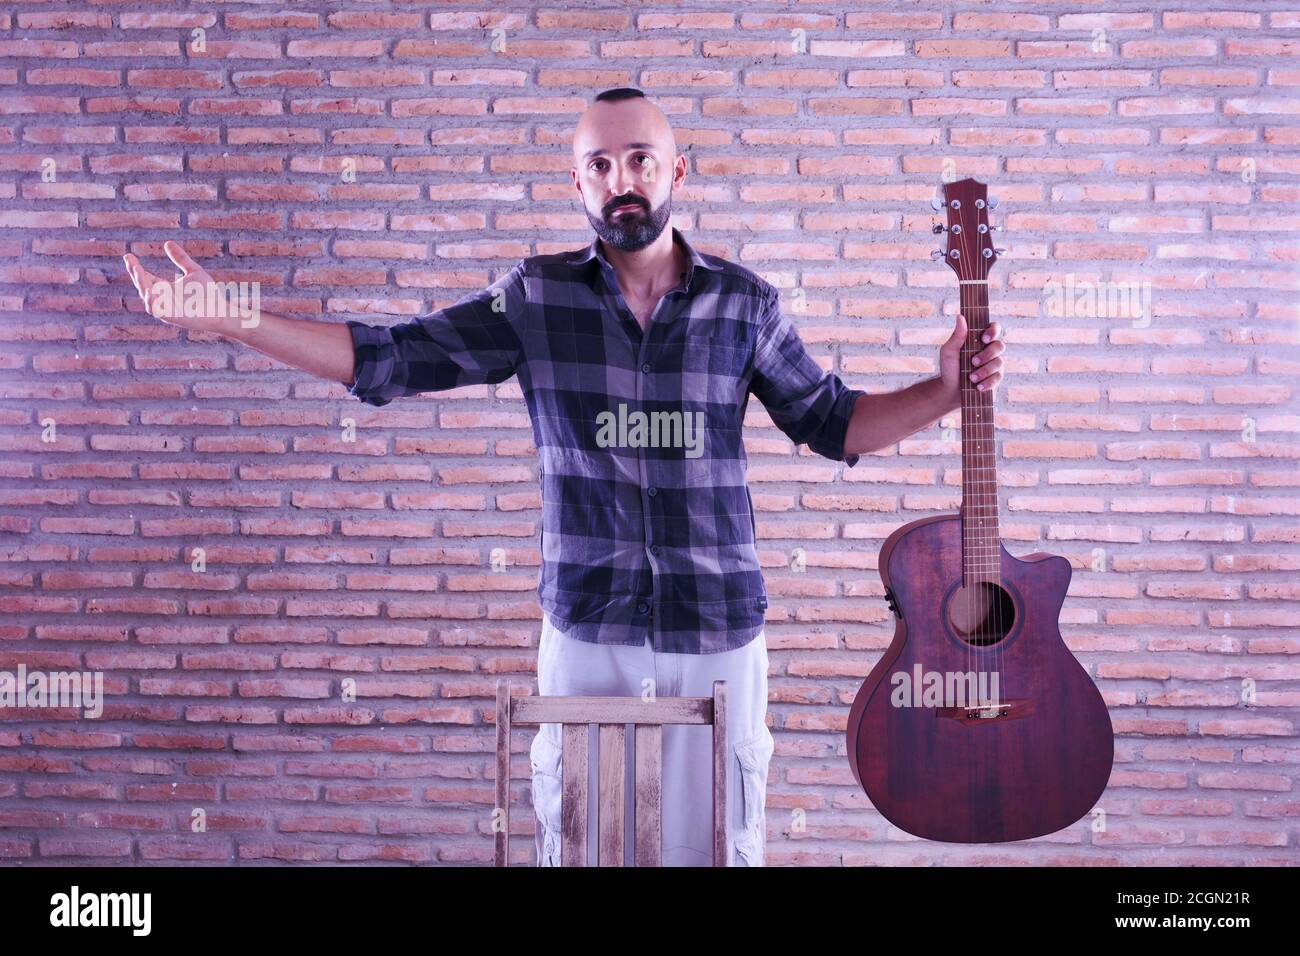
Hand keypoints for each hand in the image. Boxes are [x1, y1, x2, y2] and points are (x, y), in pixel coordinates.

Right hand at [122, 241, 238, 334]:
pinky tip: (148, 290)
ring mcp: (165, 309)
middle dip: (135, 273)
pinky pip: (156, 310)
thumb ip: (181, 259)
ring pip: (146, 297)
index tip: (128, 255)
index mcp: (164, 288)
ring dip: (141, 284)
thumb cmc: (208, 294)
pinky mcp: (171, 318)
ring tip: (137, 270)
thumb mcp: (193, 271)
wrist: (221, 311)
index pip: (145, 277)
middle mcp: (162, 299)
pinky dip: (151, 301)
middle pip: (142, 285)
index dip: (135, 267)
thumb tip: (167, 242)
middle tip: (130, 261)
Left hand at [940, 313, 1004, 404]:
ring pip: (999, 363)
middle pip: (999, 346)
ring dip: (985, 371)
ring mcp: (995, 364)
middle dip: (987, 355)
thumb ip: (957, 336)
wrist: (950, 391)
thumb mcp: (949, 352)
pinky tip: (978, 387)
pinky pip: (998, 377)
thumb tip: (960, 317)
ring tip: (971, 378)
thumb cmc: (949, 368)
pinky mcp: (996, 378)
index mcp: (980, 340)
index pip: (994, 328)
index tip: (984, 339)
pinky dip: (988, 382)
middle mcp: (990, 350)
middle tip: (973, 362)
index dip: (992, 331)